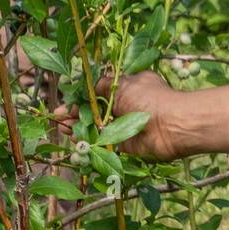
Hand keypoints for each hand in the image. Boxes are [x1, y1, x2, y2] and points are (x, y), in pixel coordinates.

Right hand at [54, 70, 182, 161]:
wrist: (171, 125)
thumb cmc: (149, 99)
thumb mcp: (124, 84)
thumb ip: (103, 85)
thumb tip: (89, 84)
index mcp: (128, 89)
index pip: (99, 93)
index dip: (82, 97)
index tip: (66, 102)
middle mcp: (125, 107)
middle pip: (95, 111)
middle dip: (75, 113)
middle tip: (57, 116)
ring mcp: (124, 127)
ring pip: (96, 127)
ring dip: (78, 126)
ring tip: (61, 126)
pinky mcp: (124, 145)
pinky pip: (102, 143)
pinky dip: (87, 140)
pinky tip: (72, 137)